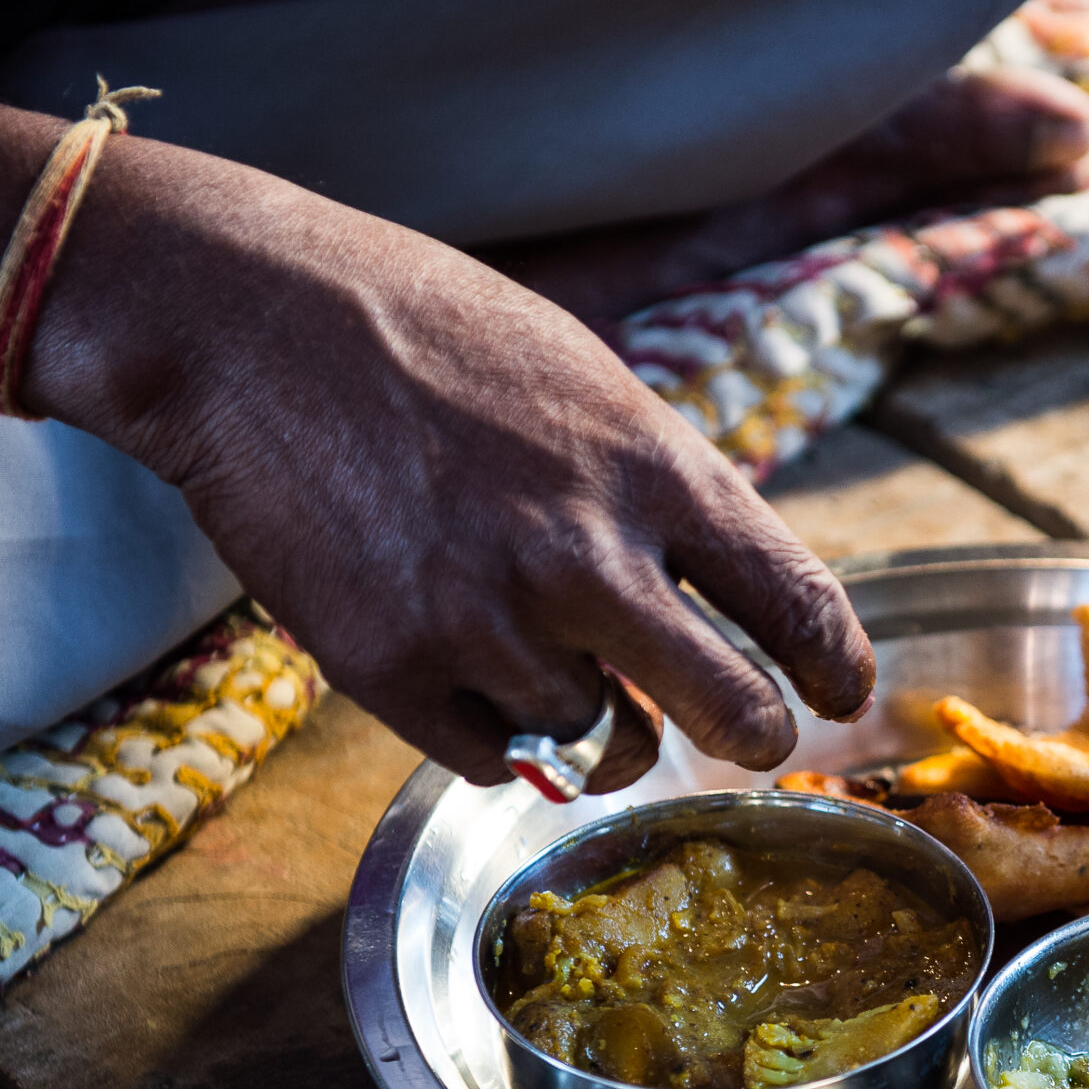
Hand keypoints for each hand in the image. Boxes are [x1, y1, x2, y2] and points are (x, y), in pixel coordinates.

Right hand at [30, 137, 874, 790]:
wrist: (248, 324)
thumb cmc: (428, 337)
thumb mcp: (588, 383)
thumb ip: (664, 493)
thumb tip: (727, 595)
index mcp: (655, 470)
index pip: (798, 602)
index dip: (838, 668)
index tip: (840, 697)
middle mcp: (588, 559)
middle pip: (734, 713)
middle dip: (753, 737)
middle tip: (746, 739)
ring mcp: (490, 624)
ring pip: (605, 746)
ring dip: (597, 722)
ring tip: (553, 660)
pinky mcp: (395, 672)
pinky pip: (498, 764)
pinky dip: (500, 739)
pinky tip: (472, 671)